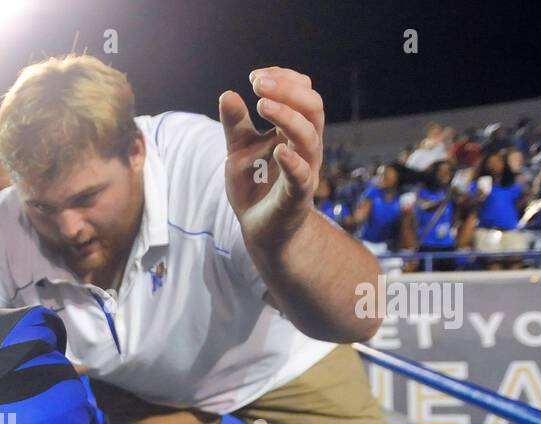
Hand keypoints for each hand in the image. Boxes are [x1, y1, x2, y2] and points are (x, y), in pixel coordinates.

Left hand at [219, 67, 325, 251]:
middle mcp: (306, 146)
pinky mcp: (298, 195)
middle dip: (287, 90)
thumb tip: (228, 94)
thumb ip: (235, 125)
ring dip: (288, 116)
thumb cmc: (254, 185)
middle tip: (258, 84)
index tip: (255, 77)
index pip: (302, 92)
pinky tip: (278, 150)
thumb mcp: (239, 150)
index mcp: (294, 130)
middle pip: (313, 107)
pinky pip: (302, 175)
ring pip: (310, 136)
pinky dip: (293, 161)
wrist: (259, 228)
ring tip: (263, 104)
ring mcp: (305, 169)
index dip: (283, 79)